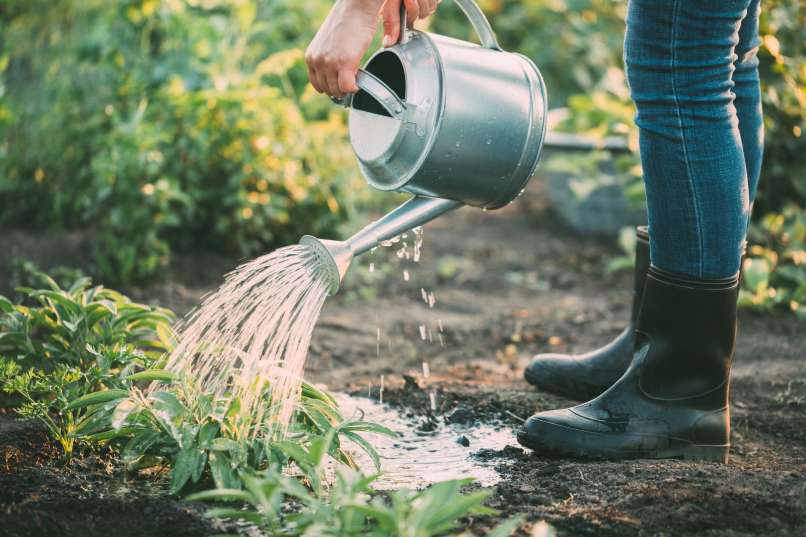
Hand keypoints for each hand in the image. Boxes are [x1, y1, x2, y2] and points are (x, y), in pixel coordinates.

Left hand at [305, 0, 438, 98]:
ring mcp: (329, 63)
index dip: (330, 87)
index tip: (340, 85)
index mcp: (311, 56)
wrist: (356, 7)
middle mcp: (316, 61)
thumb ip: (327, 59)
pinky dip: (354, 89)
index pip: (317, 84)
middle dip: (340, 89)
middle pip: (327, 90)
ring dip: (347, 89)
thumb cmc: (347, 21)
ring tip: (355, 80)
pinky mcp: (343, 64)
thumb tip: (336, 75)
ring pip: (337, 91)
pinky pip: (347, 88)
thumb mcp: (329, 43)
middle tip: (351, 83)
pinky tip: (359, 83)